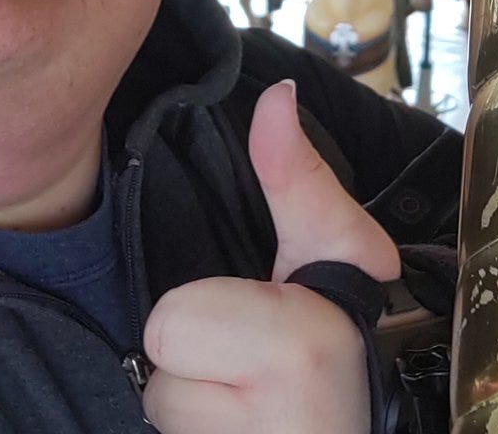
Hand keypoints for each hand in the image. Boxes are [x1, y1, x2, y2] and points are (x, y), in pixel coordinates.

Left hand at [141, 81, 400, 433]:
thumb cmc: (338, 350)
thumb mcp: (328, 256)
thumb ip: (294, 178)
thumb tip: (280, 96)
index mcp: (307, 340)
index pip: (171, 322)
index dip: (199, 320)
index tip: (256, 332)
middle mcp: (283, 411)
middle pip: (159, 363)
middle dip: (189, 362)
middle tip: (246, 370)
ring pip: (159, 404)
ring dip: (190, 401)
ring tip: (242, 403)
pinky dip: (191, 433)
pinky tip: (234, 427)